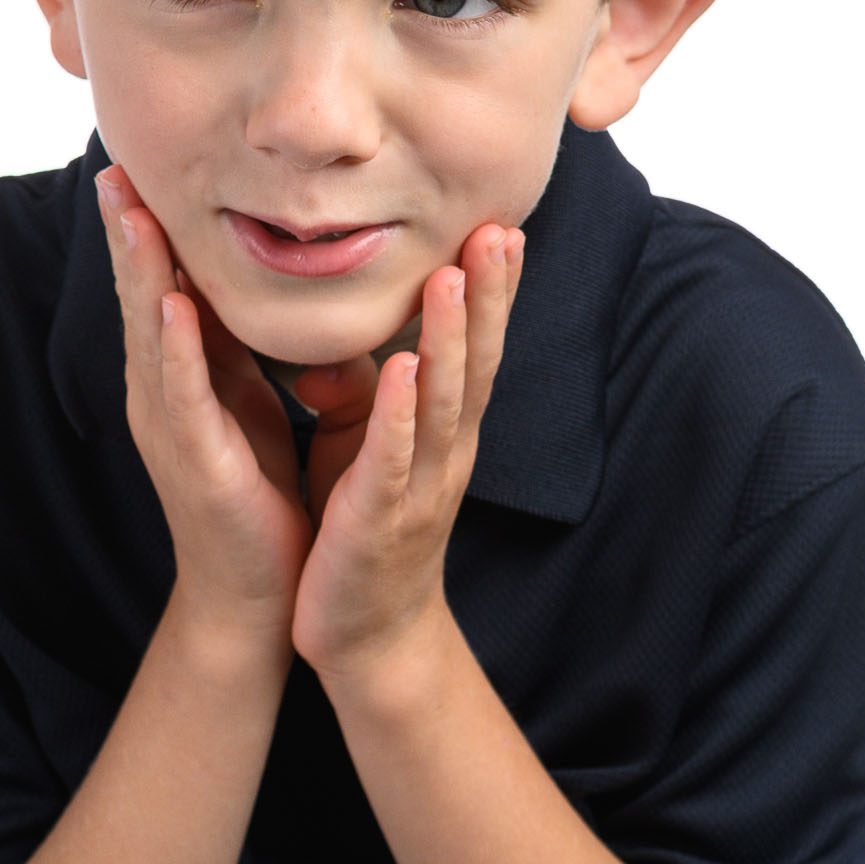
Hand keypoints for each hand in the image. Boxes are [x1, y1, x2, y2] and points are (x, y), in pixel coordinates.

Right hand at [95, 165, 311, 647]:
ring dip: (139, 270)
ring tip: (131, 210)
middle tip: (117, 163)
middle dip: (128, 231)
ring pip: (149, 333)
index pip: (158, 286)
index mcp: (181, 378)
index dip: (148, 228)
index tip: (142, 164)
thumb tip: (264, 283)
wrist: (260, 595)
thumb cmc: (259, 495)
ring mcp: (172, 428)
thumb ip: (247, 346)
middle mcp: (163, 395)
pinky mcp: (196, 463)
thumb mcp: (253, 401)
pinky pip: (183, 395)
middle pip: (140, 296)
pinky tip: (170, 302)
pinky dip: (174, 346)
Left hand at [288, 220, 524, 681]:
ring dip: (451, 339)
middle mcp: (445, 452)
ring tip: (453, 277)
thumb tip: (372, 330)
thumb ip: (377, 388)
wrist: (366, 640)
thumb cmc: (364, 531)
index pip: (476, 347)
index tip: (500, 224)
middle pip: (477, 363)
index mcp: (444, 432)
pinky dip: (401, 413)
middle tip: (498, 229)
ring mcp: (419, 487)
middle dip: (488, 296)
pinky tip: (404, 370)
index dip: (491, 290)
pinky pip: (392, 459)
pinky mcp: (378, 520)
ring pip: (443, 402)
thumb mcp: (372, 445)